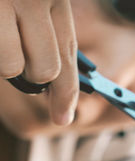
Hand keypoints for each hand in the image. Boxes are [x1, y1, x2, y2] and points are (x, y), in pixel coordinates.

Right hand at [0, 0, 78, 127]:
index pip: (68, 56)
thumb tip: (51, 81)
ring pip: (11, 67)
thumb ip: (44, 32)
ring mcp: (5, 2)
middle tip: (14, 47)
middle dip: (30, 73)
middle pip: (45, 70)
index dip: (67, 92)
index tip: (63, 116)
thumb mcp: (33, 1)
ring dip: (2, 58)